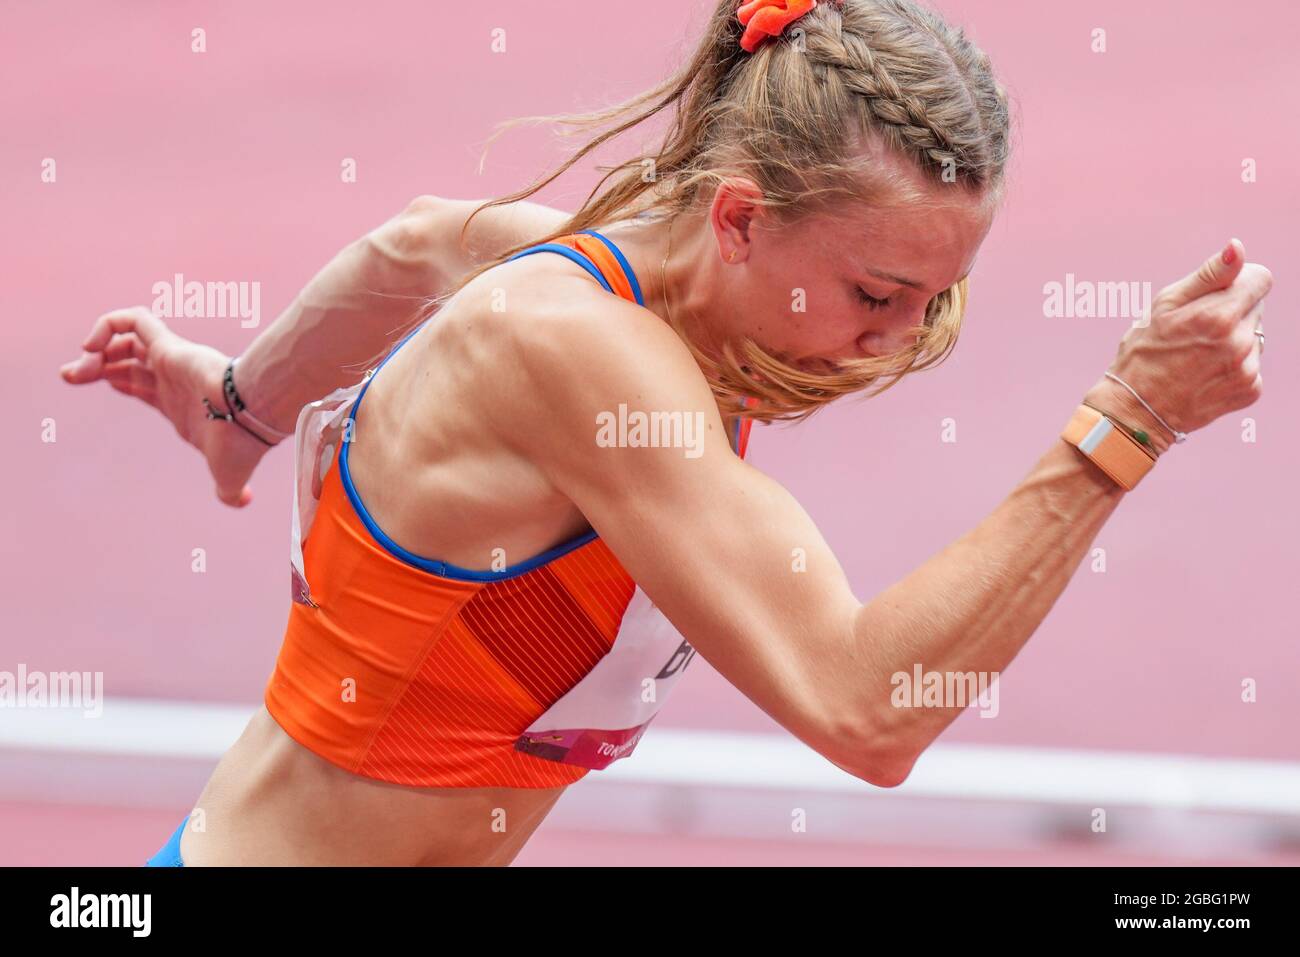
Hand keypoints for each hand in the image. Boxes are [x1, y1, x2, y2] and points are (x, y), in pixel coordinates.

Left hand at [59, 306, 276, 506]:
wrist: (252, 417)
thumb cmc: (241, 445)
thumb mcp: (228, 476)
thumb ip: (231, 491)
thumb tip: (244, 503)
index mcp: (179, 404)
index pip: (143, 383)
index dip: (119, 381)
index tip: (105, 385)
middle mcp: (172, 379)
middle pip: (128, 359)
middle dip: (95, 364)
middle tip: (69, 376)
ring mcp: (171, 359)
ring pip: (126, 338)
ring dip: (97, 348)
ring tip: (79, 369)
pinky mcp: (169, 345)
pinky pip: (133, 320)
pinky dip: (108, 325)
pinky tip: (92, 347)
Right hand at [1083, 239, 1269, 455]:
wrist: (1136, 410)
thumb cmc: (1143, 353)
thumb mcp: (1165, 305)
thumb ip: (1209, 274)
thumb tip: (1237, 248)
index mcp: (1218, 315)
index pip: (1261, 279)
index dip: (1239, 283)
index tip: (1216, 296)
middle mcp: (1239, 342)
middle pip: (1255, 307)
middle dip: (1231, 312)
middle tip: (1194, 332)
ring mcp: (1247, 369)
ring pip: (1254, 336)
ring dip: (1233, 340)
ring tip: (1198, 356)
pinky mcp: (1250, 389)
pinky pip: (1253, 364)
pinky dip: (1234, 366)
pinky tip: (1206, 373)